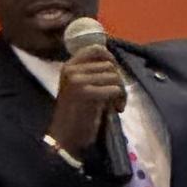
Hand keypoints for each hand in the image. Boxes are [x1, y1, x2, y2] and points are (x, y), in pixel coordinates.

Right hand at [47, 44, 125, 158]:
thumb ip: (94, 72)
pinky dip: (120, 99)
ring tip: (117, 104)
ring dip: (121, 91)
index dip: (111, 59)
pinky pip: (114, 89)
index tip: (115, 74)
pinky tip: (116, 109)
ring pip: (114, 76)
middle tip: (118, 97)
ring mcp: (76, 80)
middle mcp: (71, 69)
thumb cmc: (77, 113)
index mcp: (69, 65)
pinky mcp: (84, 92)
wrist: (65, 137)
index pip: (97, 49)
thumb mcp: (82, 86)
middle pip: (109, 65)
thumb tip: (114, 63)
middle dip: (119, 81)